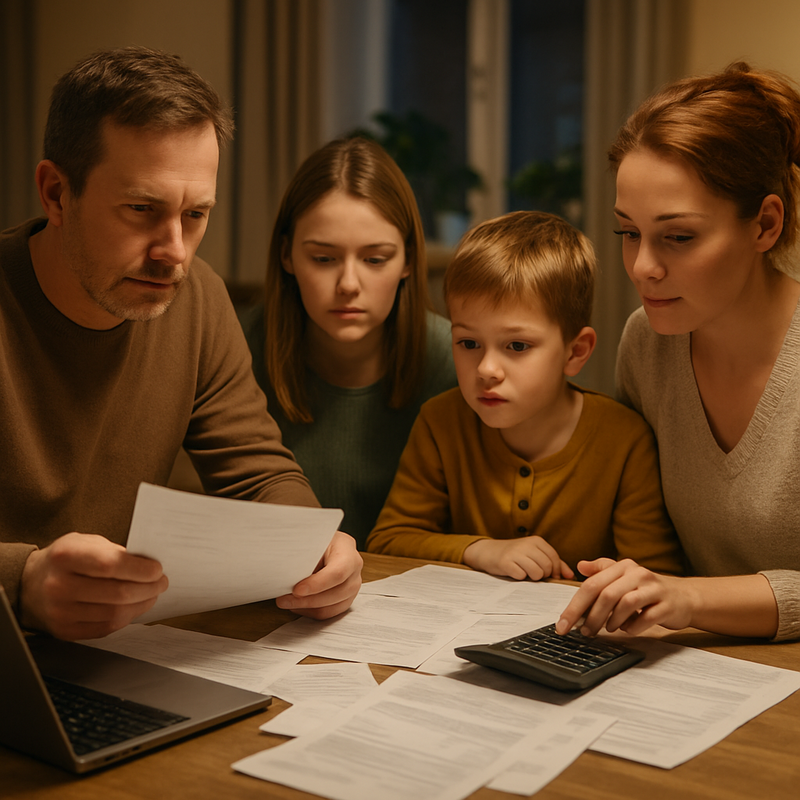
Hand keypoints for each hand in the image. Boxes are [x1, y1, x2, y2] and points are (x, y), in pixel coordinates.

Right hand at [19, 532, 167, 640]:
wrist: (30, 584)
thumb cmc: (65, 559)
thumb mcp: (86, 542)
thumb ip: (114, 551)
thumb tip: (149, 564)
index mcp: (65, 556)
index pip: (112, 565)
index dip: (141, 569)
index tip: (157, 569)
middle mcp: (59, 585)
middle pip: (118, 593)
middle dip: (148, 588)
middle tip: (161, 582)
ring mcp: (60, 611)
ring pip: (115, 613)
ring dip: (141, 604)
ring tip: (151, 594)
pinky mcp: (65, 630)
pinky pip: (106, 628)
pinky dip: (126, 617)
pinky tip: (133, 607)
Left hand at [276, 530, 361, 618]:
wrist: (325, 544)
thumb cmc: (317, 541)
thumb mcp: (311, 542)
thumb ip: (305, 558)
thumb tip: (289, 576)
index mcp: (347, 550)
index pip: (338, 572)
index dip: (317, 584)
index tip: (297, 590)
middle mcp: (354, 570)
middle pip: (336, 593)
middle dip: (307, 600)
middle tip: (284, 599)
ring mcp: (352, 587)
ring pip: (331, 607)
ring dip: (306, 608)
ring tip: (287, 602)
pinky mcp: (345, 600)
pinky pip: (329, 613)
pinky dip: (310, 612)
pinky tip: (297, 605)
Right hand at [463, 537, 574, 580]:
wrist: (488, 552)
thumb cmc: (514, 555)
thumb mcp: (534, 554)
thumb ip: (554, 563)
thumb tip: (570, 575)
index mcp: (537, 541)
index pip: (555, 559)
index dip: (555, 571)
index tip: (549, 576)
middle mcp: (527, 544)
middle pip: (547, 567)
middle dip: (543, 575)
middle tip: (533, 574)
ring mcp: (516, 552)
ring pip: (537, 573)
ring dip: (532, 578)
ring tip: (524, 572)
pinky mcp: (505, 562)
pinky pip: (521, 576)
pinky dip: (519, 578)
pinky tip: (514, 572)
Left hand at [556, 558, 692, 636]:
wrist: (684, 597)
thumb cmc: (646, 590)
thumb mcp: (623, 577)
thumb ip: (601, 571)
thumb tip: (579, 566)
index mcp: (623, 566)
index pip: (592, 584)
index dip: (574, 606)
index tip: (562, 625)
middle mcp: (637, 574)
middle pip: (606, 594)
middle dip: (591, 617)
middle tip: (584, 632)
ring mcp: (654, 589)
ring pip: (625, 604)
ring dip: (612, 621)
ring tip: (608, 629)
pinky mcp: (667, 605)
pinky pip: (646, 618)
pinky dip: (633, 627)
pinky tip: (628, 629)